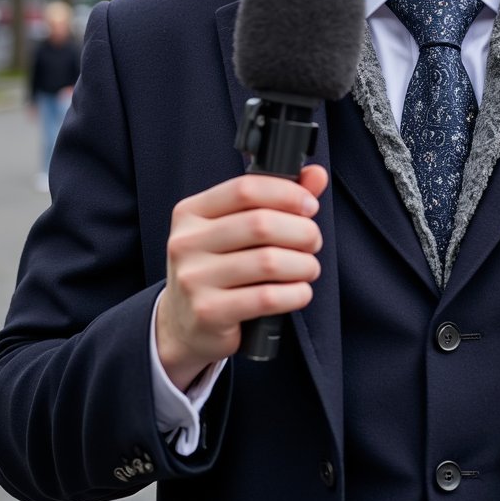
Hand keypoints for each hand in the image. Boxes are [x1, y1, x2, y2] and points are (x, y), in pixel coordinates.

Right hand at [155, 164, 327, 390]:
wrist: (182, 326)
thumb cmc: (218, 269)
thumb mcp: (237, 230)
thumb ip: (277, 199)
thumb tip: (316, 174)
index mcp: (191, 212)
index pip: (245, 189)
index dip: (287, 194)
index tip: (309, 206)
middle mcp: (186, 242)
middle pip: (261, 224)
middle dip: (302, 231)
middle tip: (313, 241)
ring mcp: (193, 279)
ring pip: (268, 261)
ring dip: (303, 264)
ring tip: (309, 268)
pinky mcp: (207, 313)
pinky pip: (266, 298)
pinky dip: (295, 293)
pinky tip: (300, 292)